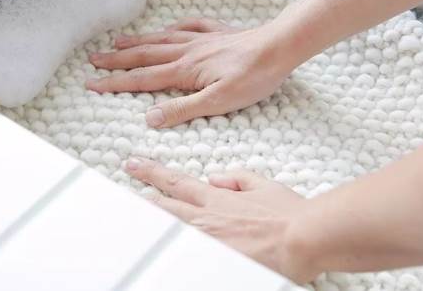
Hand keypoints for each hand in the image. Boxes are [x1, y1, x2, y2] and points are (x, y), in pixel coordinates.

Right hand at [86, 18, 293, 127]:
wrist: (280, 47)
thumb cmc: (254, 77)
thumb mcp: (218, 102)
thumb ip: (183, 110)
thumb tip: (149, 118)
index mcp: (185, 71)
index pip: (143, 80)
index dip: (115, 83)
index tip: (92, 83)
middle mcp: (188, 52)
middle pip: (145, 56)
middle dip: (117, 59)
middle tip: (93, 59)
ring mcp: (203, 39)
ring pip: (162, 40)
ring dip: (138, 42)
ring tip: (118, 41)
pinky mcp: (219, 33)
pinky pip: (190, 26)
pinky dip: (175, 27)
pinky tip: (170, 28)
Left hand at [125, 157, 318, 282]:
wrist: (302, 237)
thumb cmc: (289, 214)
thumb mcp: (263, 184)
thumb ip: (237, 179)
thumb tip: (218, 177)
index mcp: (218, 197)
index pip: (176, 182)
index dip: (153, 173)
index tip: (135, 165)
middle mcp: (206, 216)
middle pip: (164, 203)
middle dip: (140, 194)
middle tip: (119, 187)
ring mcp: (206, 238)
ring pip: (167, 226)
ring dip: (148, 218)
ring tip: (128, 211)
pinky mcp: (212, 258)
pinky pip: (181, 252)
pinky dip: (166, 246)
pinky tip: (154, 249)